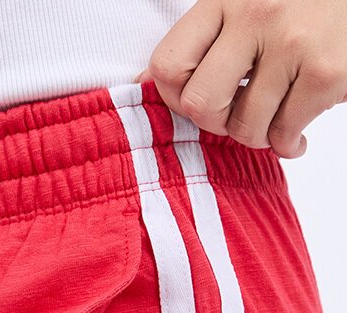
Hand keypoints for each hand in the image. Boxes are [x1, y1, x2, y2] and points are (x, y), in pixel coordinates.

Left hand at [135, 0, 346, 157]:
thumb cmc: (302, 8)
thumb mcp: (246, 7)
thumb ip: (204, 40)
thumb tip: (144, 81)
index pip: (167, 64)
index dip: (175, 97)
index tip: (198, 100)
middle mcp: (255, 13)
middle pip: (200, 104)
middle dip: (217, 123)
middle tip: (239, 115)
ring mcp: (291, 42)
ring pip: (243, 127)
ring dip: (257, 136)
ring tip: (274, 120)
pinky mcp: (324, 72)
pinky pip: (283, 134)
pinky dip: (288, 144)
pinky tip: (298, 133)